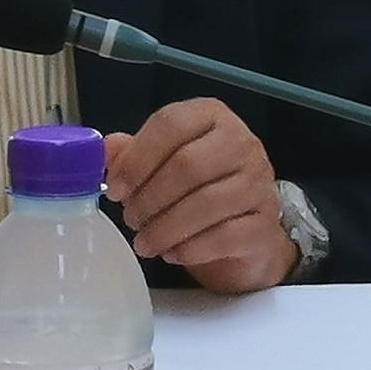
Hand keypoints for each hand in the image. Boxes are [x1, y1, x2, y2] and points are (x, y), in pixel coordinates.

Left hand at [102, 99, 298, 294]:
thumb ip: (134, 152)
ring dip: (165, 227)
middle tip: (130, 218)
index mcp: (211, 116)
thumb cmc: (199, 189)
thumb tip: (105, 149)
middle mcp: (242, 142)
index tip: (115, 188)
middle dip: (150, 196)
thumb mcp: (164, 164)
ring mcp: (259, 183)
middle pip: (188, 165)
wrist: (245, 232)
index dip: (137, 157)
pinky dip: (191, 248)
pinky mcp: (266, 224)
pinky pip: (225, 236)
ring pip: (206, 203)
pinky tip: (171, 253)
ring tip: (143, 242)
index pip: (170, 123)